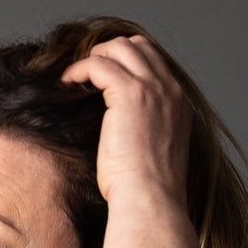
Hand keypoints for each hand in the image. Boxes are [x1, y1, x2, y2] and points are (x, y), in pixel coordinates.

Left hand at [58, 33, 191, 208]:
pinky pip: (99, 64)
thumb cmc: (147, 192)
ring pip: (120, 47)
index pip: (154, 63)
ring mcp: (152, 90)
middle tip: (88, 71)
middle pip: (138, 46)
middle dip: (109, 52)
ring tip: (76, 75)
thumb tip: (123, 131)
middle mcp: (169, 91)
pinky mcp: (130, 95)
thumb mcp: (155, 154)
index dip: (126, 62)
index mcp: (178, 105)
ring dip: (94, 56)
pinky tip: (68, 82)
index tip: (104, 77)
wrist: (150, 201)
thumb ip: (148, 132)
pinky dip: (80, 68)